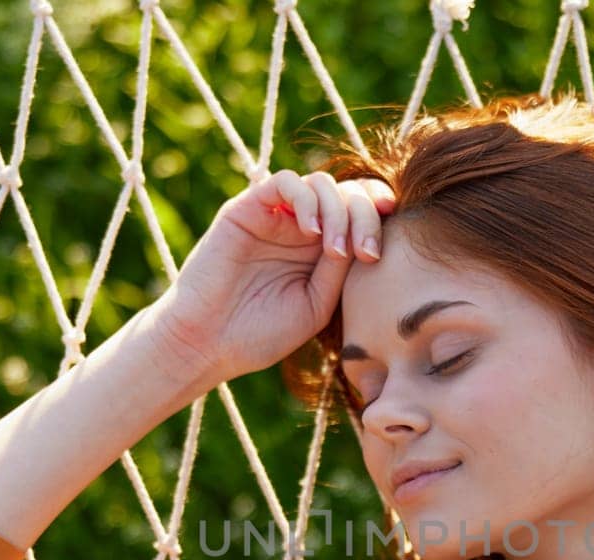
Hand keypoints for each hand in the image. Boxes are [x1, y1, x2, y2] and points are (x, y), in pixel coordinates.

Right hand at [153, 169, 396, 383]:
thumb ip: (341, 269)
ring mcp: (275, 216)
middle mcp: (301, 227)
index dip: (379, 218)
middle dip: (366, 217)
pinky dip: (306, 199)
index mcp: (322, 250)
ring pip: (321, 183)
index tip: (384, 247)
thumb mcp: (317, 304)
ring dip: (339, 210)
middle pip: (348, 193)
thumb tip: (365, 235)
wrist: (209, 343)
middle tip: (367, 253)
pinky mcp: (247, 208)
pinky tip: (311, 232)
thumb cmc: (261, 333)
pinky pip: (285, 182)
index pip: (361, 214)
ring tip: (335, 249)